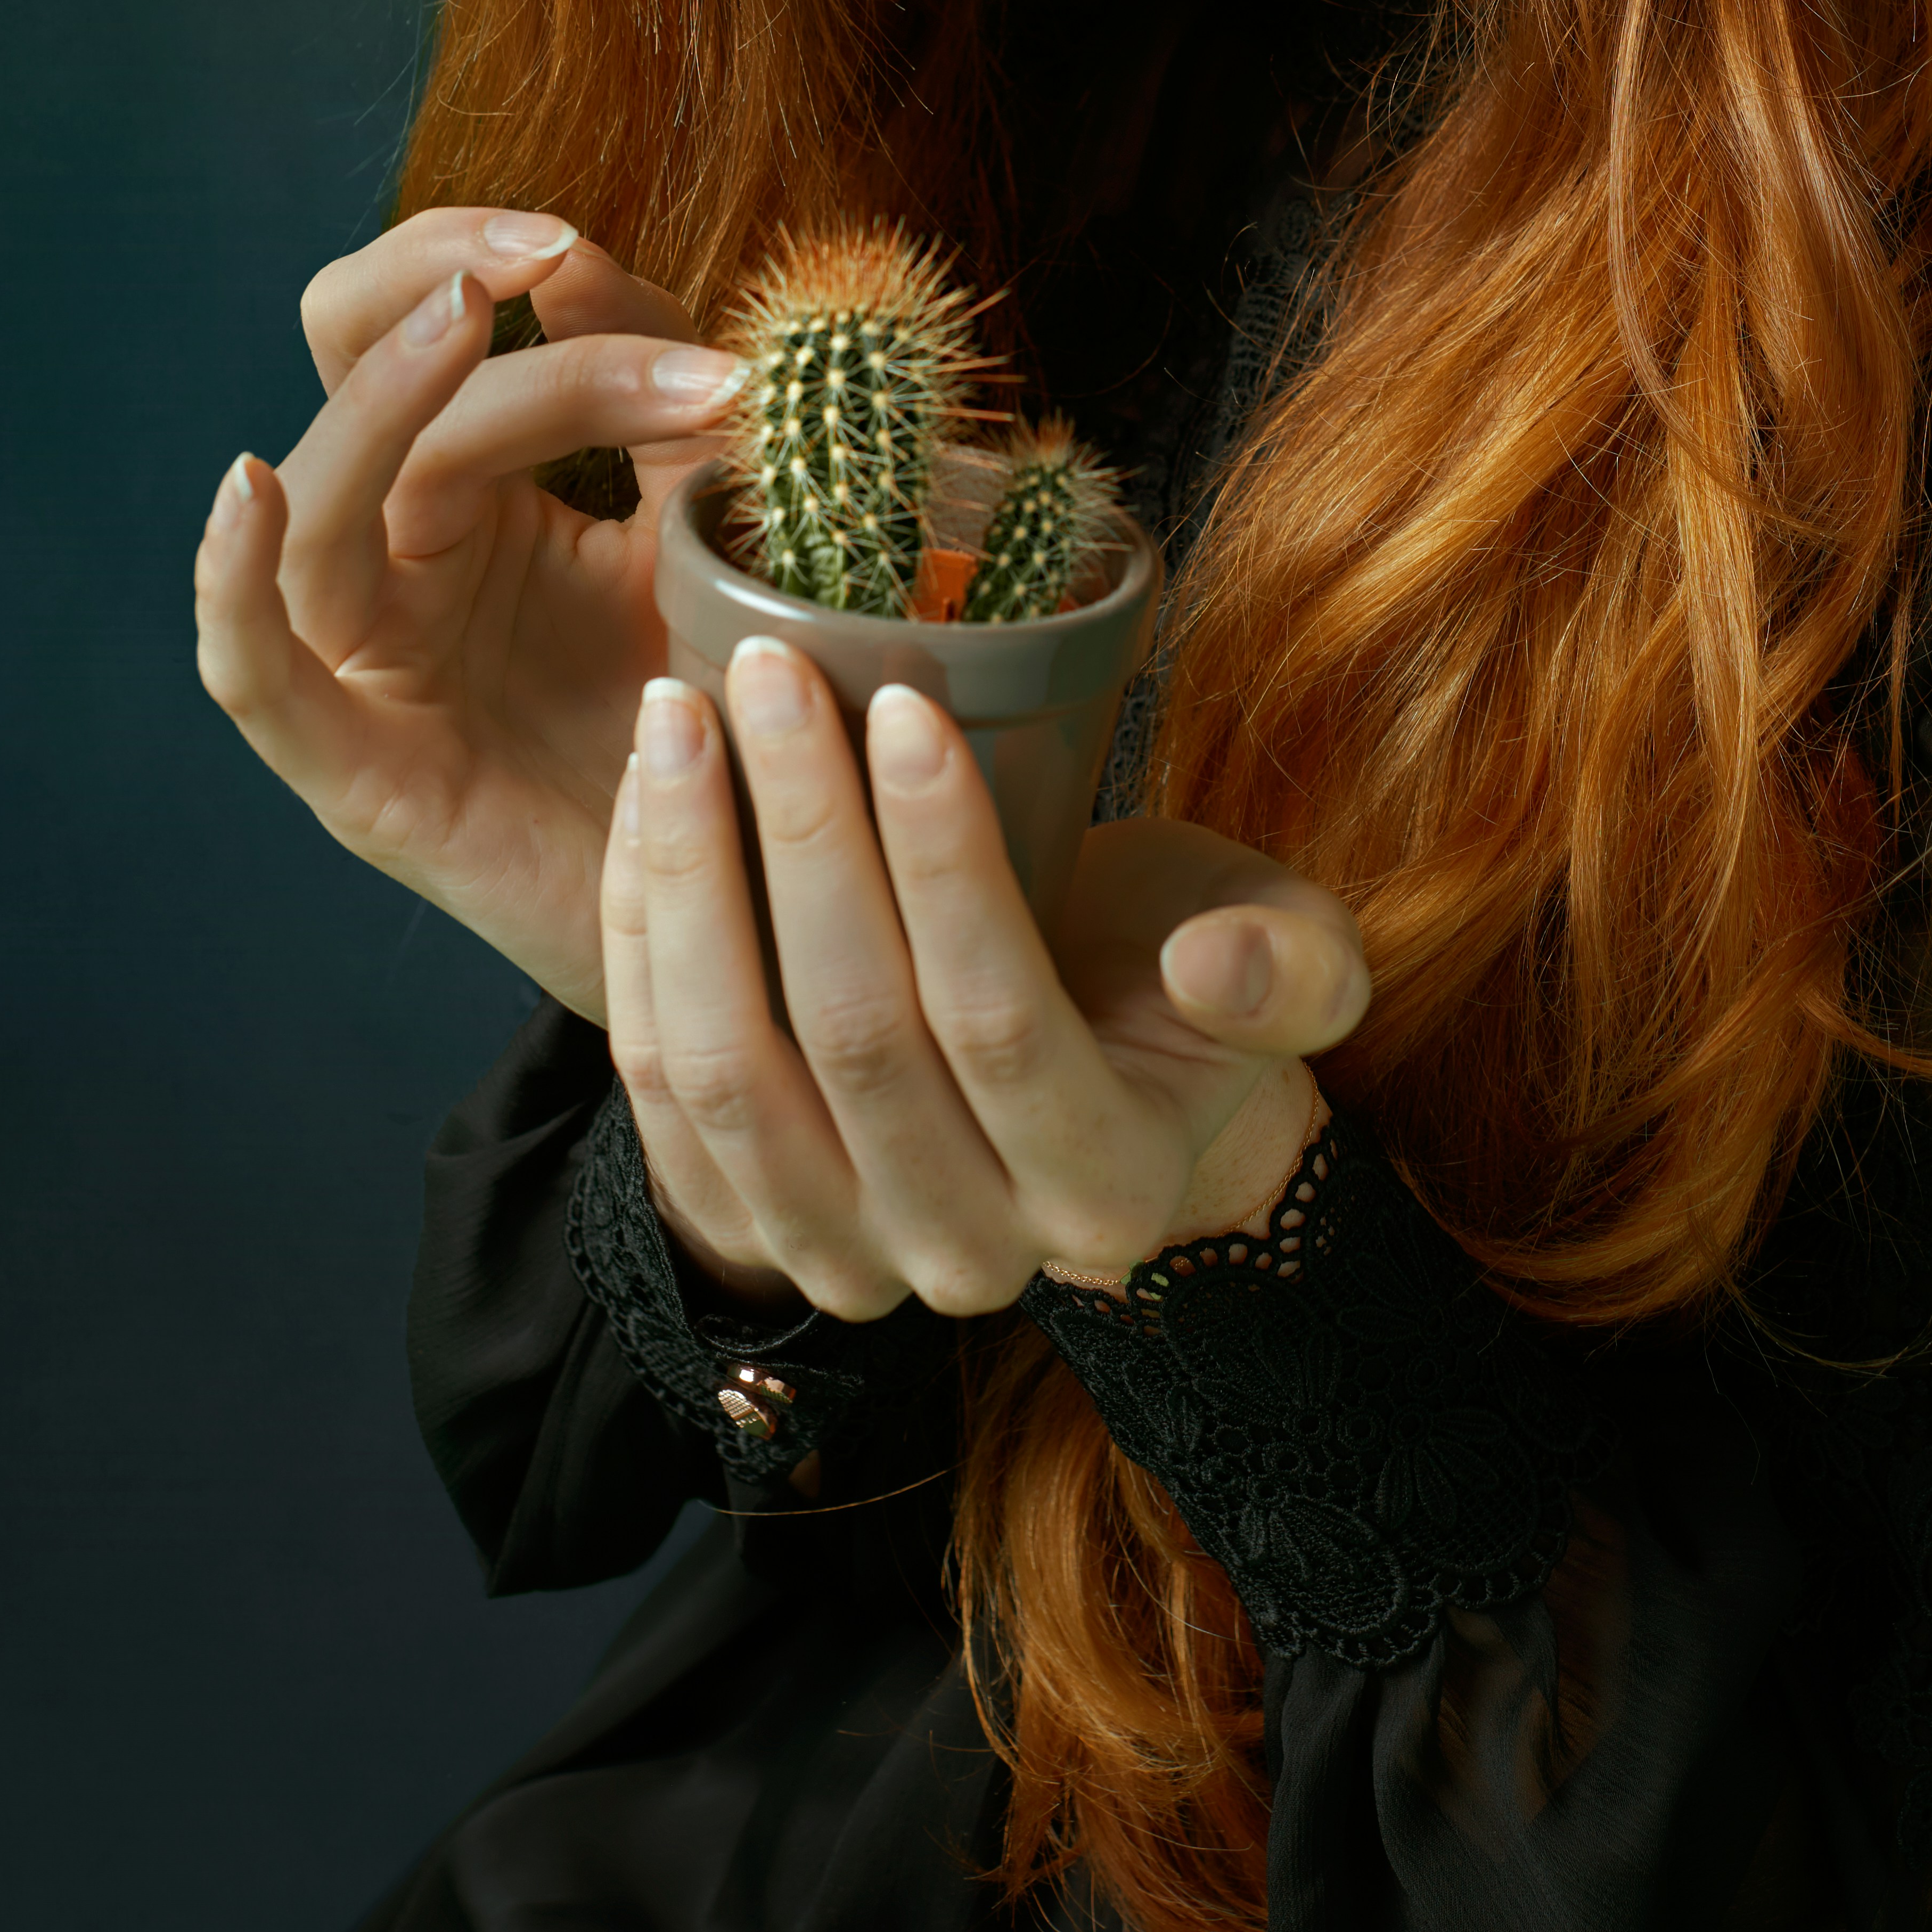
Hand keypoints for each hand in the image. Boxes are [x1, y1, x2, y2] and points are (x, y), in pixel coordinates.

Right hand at [191, 208, 740, 1017]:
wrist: (762, 902)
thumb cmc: (729, 704)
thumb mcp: (704, 520)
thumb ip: (658, 397)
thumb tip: (581, 257)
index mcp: (480, 485)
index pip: (432, 315)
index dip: (499, 258)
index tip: (592, 242)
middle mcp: (404, 556)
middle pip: (352, 369)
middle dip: (433, 284)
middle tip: (547, 248)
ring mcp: (371, 662)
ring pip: (328, 502)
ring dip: (392, 398)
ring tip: (471, 321)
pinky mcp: (363, 774)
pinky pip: (256, 673)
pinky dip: (232, 582)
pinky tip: (248, 492)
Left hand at [603, 638, 1371, 1318]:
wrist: (1092, 1089)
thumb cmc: (1181, 982)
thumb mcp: (1294, 957)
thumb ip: (1292, 965)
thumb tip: (1212, 961)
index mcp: (1109, 1188)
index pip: (998, 1015)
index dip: (942, 857)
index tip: (900, 701)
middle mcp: (970, 1254)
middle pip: (853, 1032)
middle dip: (799, 829)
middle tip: (765, 672)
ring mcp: (844, 1260)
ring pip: (726, 1069)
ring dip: (691, 876)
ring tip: (677, 715)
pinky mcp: (741, 1233)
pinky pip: (654, 1091)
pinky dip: (637, 937)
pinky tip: (644, 806)